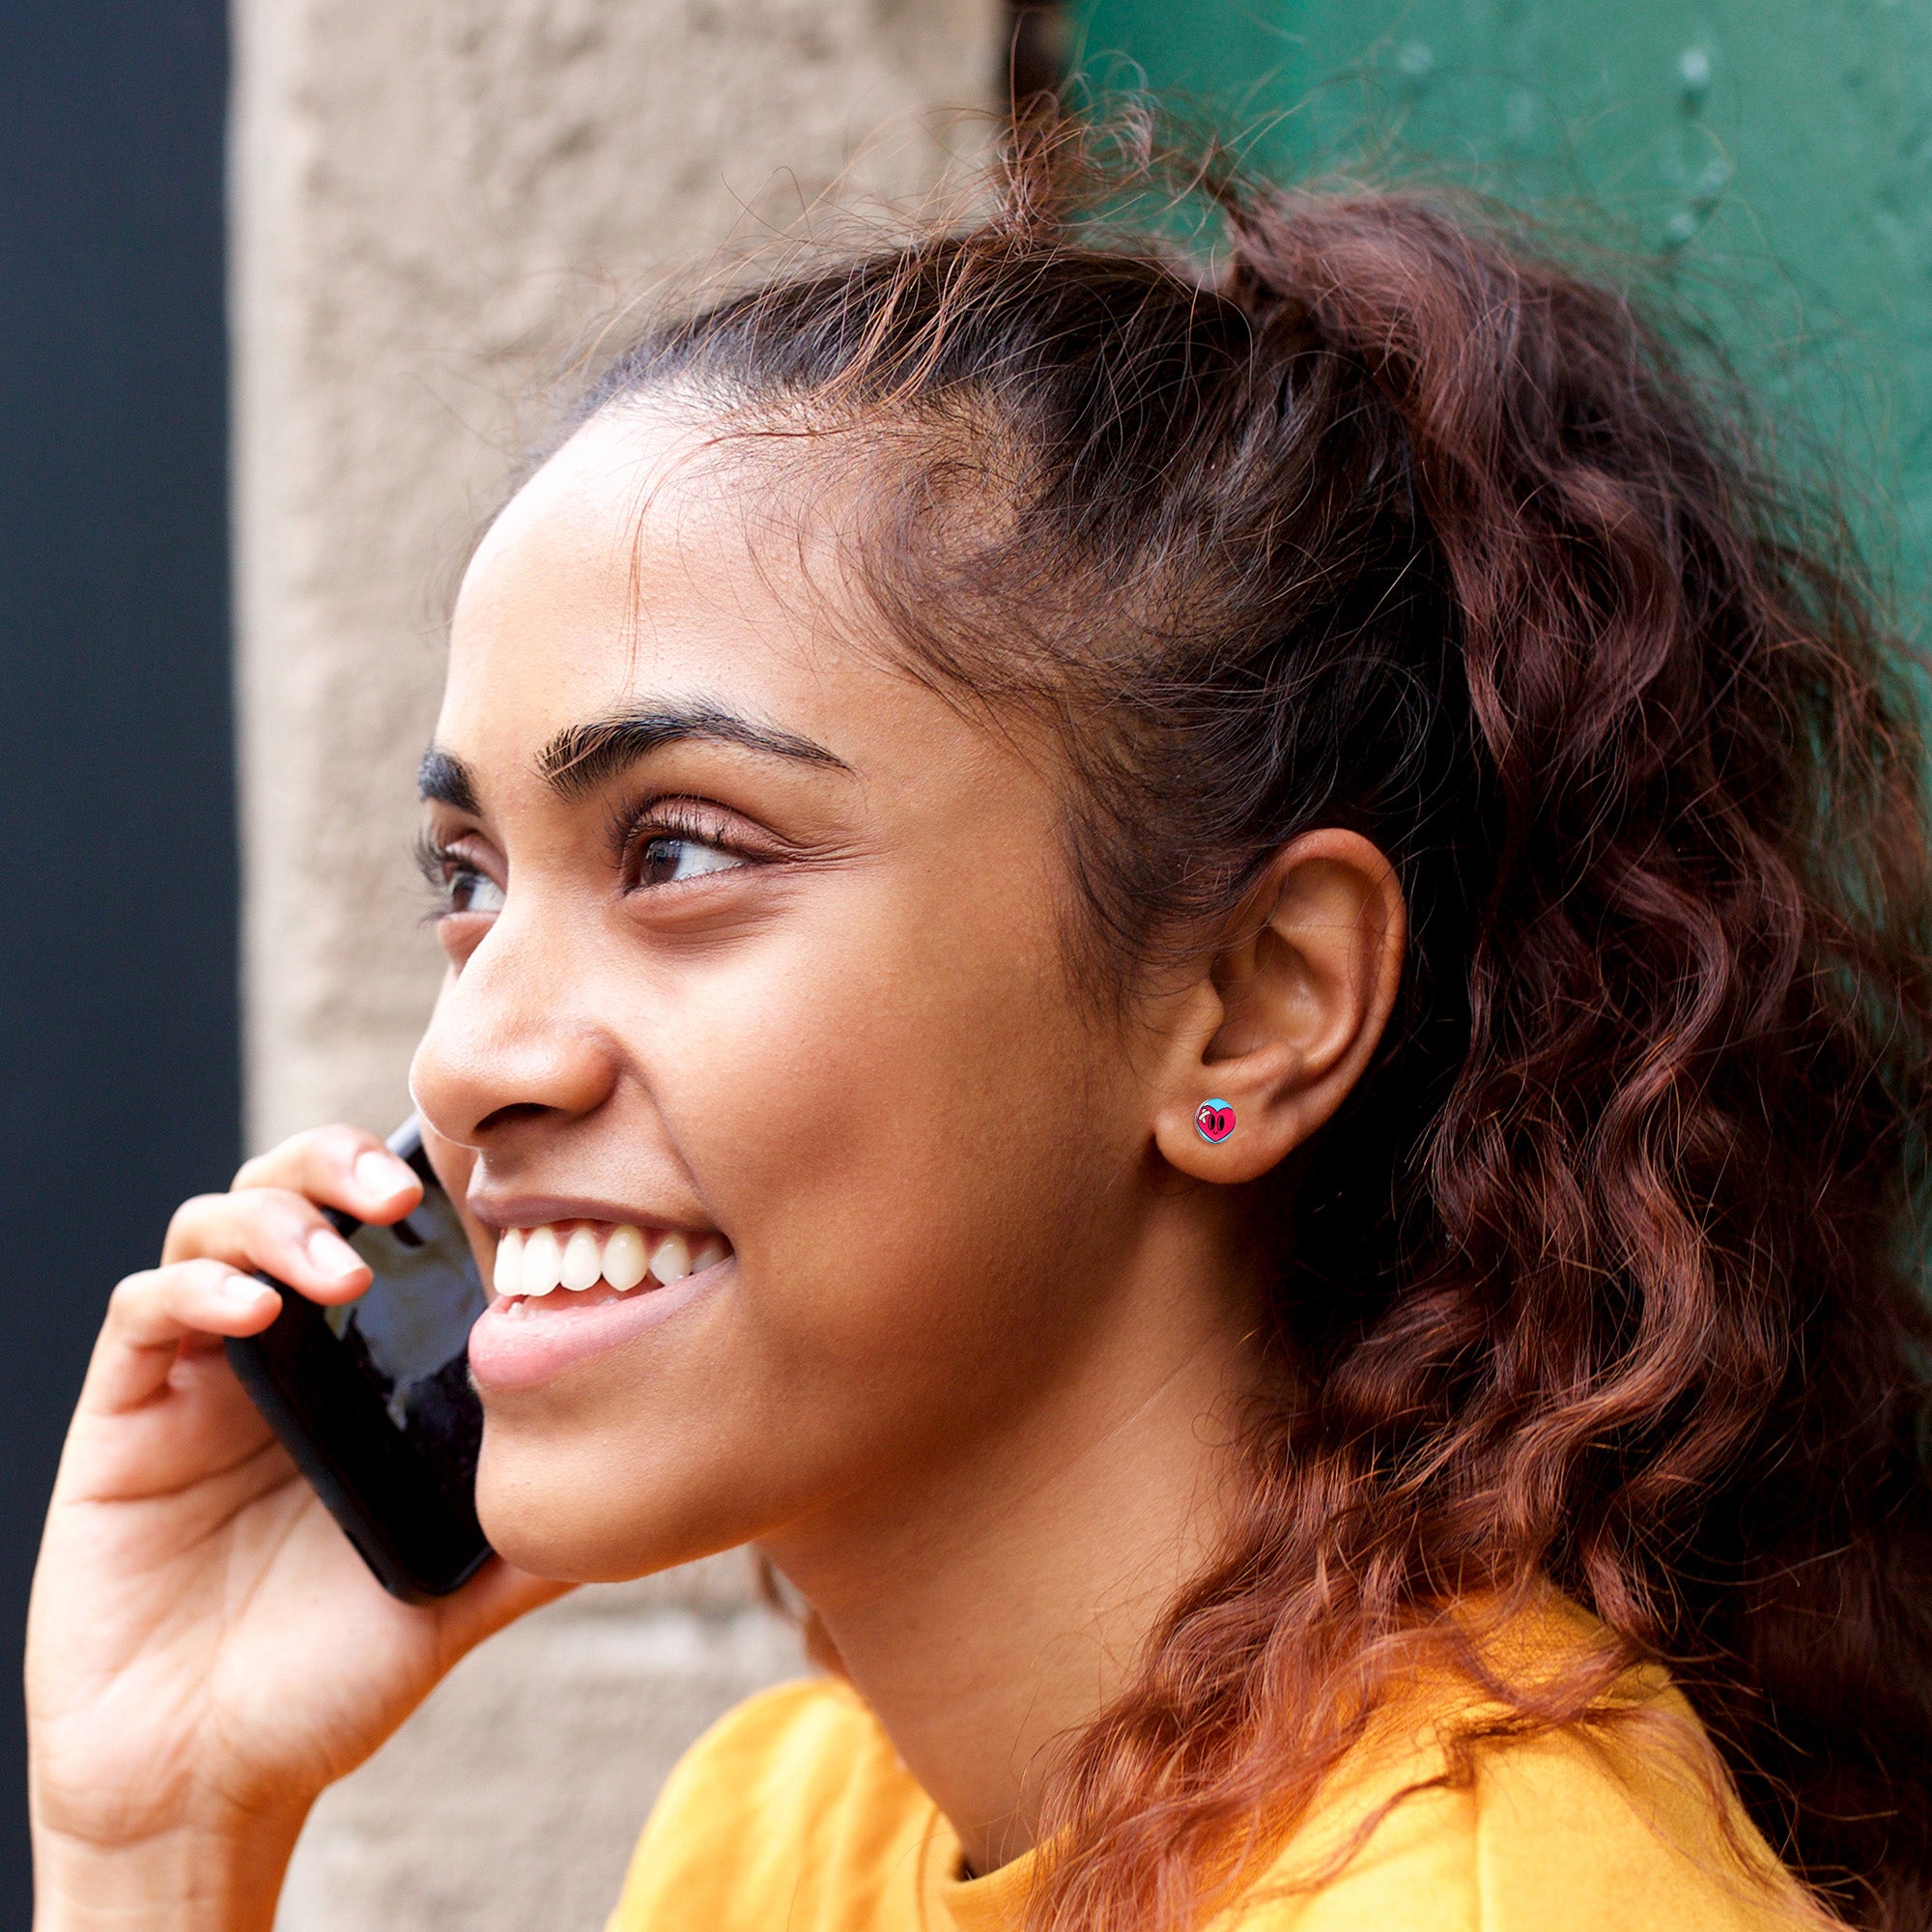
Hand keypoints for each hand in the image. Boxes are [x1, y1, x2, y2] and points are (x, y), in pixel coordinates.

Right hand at [26, 1126, 565, 1930]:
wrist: (202, 1784)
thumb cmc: (330, 1684)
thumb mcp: (459, 1594)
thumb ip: (539, 1533)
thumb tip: (656, 1485)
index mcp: (364, 1374)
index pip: (388, 1232)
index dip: (427, 1178)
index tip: (488, 1174)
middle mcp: (283, 1355)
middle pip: (296, 1191)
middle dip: (344, 1163)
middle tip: (405, 1195)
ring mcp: (200, 1378)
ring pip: (217, 1223)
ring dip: (278, 1219)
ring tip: (338, 1270)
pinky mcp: (123, 1418)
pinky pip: (142, 1310)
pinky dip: (194, 1289)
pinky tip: (253, 1315)